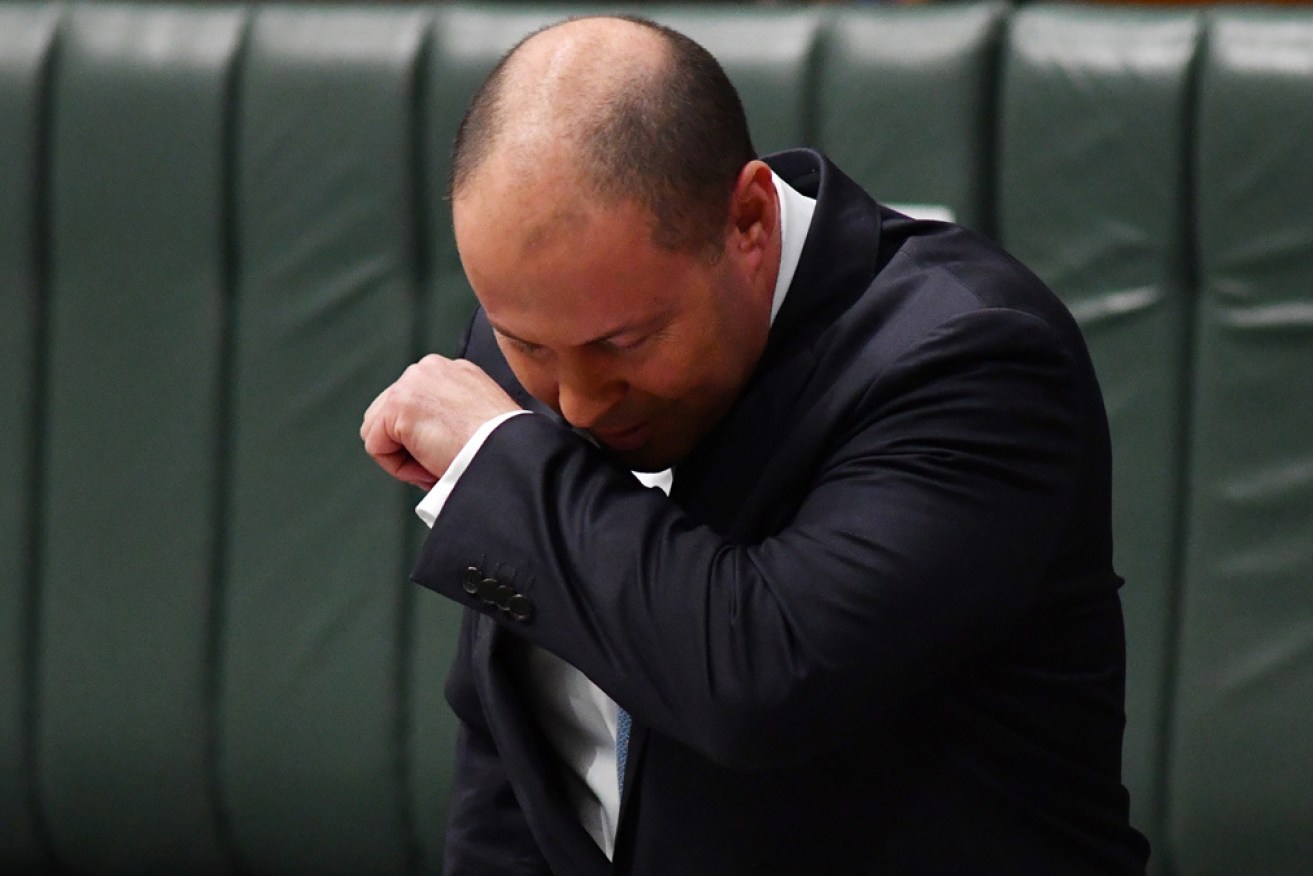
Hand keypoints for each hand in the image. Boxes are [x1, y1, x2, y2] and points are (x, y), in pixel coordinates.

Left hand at [361, 354, 520, 488]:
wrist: (508, 453)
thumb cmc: (501, 447)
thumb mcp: (478, 417)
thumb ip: (450, 414)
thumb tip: (426, 438)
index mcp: (452, 371)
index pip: (414, 406)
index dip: (424, 440)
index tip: (451, 454)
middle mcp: (429, 368)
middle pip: (388, 415)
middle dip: (407, 446)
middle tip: (440, 464)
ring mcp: (411, 382)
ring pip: (378, 431)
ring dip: (404, 456)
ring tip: (437, 464)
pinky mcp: (398, 404)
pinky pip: (377, 447)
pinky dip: (398, 467)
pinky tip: (430, 464)